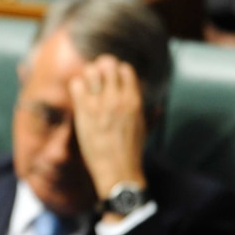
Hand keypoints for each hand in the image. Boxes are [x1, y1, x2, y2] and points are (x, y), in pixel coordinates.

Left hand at [69, 55, 146, 201]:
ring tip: (87, 85)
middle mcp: (118, 98)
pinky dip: (76, 86)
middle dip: (101, 68)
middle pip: (107, 64)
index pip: (125, 69)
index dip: (117, 70)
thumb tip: (158, 106)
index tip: (112, 78)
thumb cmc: (131, 151)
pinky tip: (79, 95)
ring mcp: (100, 103)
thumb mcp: (144, 129)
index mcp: (134, 100)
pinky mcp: (84, 111)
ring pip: (90, 71)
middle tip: (97, 78)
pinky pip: (76, 85)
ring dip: (88, 75)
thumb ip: (149, 114)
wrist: (117, 169)